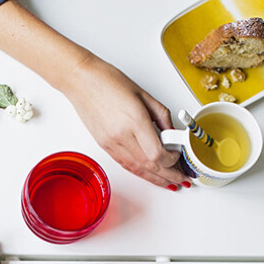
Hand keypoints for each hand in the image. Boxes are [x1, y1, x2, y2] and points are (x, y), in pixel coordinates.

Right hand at [63, 53, 188, 189]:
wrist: (80, 80)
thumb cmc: (108, 81)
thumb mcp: (143, 94)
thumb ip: (162, 116)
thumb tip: (172, 133)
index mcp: (134, 121)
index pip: (158, 154)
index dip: (172, 160)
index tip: (178, 155)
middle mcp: (122, 136)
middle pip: (150, 166)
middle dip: (170, 176)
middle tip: (182, 179)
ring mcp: (111, 143)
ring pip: (138, 170)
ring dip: (156, 179)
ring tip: (170, 183)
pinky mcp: (105, 146)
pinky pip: (126, 165)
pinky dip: (141, 172)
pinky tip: (150, 175)